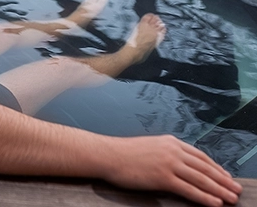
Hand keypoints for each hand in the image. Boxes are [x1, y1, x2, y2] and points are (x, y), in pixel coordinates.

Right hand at [105, 135, 241, 206]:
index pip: (200, 156)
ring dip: (219, 189)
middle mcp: (173, 151)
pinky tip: (214, 202)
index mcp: (171, 142)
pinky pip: (189, 188)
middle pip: (205, 167)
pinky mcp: (162, 177)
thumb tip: (178, 165)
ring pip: (201, 178)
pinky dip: (204, 196)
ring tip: (231, 198)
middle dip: (223, 180)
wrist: (108, 154)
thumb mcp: (150, 147)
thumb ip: (166, 153)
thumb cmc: (123, 153)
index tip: (226, 176)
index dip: (216, 167)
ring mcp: (169, 163)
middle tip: (236, 189)